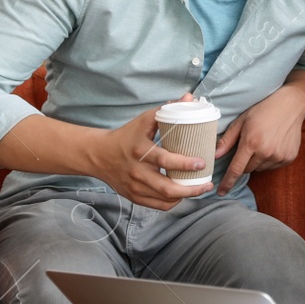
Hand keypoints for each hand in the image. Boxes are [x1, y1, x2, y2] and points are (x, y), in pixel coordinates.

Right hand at [89, 93, 212, 209]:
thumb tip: (189, 98)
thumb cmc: (126, 135)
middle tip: (207, 183)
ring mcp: (134, 187)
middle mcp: (136, 171)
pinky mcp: (133, 196)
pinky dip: (172, 202)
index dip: (185, 164)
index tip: (202, 163)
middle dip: (191, 189)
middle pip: (166, 188)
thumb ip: (166, 110)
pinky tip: (182, 195)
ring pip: (164, 199)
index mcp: (140, 151)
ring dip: (185, 196)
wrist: (98, 155)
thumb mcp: (143, 120)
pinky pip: (157, 206)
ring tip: (200, 188)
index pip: (165, 161)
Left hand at [213, 86, 304, 192]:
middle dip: (245, 162)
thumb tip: (215, 155)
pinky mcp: (289, 158)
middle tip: (249, 146)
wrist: (291, 105)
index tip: (221, 192)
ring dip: (258, 161)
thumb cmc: (263, 110)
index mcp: (251, 143)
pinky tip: (273, 144)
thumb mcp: (241, 121)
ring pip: (260, 168)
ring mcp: (279, 156)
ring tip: (263, 142)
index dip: (227, 182)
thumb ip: (227, 140)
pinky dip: (270, 159)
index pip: (236, 169)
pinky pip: (273, 166)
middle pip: (248, 169)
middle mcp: (266, 152)